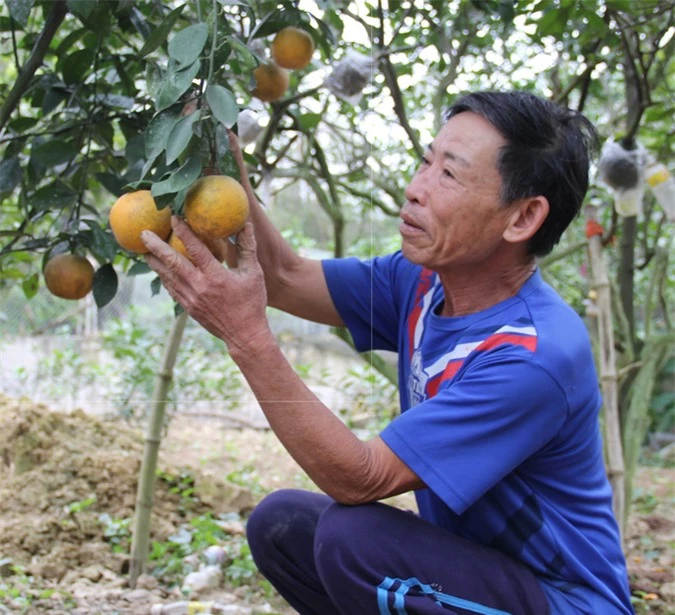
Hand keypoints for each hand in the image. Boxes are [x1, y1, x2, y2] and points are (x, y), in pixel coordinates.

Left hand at [142, 216, 270, 352]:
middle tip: (143, 234)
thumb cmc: (252, 302)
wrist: (244, 334)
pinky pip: (172, 289)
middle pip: (172, 263)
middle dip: (156, 247)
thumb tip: (245, 224)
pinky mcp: (188, 308)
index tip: (173, 218)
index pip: (195, 249)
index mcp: (216, 276)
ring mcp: (191, 299)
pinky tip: (159, 270)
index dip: (183, 232)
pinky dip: (164, 277)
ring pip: (167, 277)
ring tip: (145, 250)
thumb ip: (247, 248)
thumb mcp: (254, 273)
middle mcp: (199, 287)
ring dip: (155, 262)